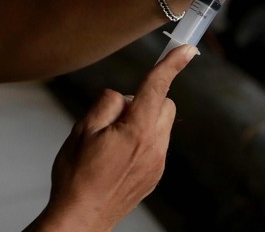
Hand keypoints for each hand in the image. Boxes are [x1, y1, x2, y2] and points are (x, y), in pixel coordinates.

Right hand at [24, 45, 196, 231]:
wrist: (82, 217)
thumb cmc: (77, 177)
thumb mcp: (82, 131)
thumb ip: (107, 104)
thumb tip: (123, 96)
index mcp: (137, 130)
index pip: (157, 87)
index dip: (171, 64)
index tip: (187, 50)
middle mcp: (155, 145)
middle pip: (164, 104)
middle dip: (145, 100)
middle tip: (114, 118)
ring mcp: (158, 161)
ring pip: (162, 123)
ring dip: (144, 120)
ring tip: (114, 141)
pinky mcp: (157, 172)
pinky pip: (157, 143)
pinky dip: (143, 139)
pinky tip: (119, 156)